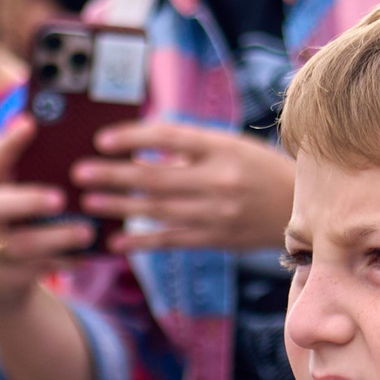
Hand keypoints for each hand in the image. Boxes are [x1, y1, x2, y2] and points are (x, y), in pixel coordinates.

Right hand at [0, 116, 96, 322]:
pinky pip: (35, 271)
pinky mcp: (0, 280)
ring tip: (87, 232)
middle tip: (59, 198)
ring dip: (54, 238)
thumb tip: (29, 118)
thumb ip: (14, 161)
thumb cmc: (9, 220)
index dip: (6, 144)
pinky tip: (85, 256)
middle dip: (25, 200)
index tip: (30, 124)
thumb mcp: (4, 191)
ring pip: (18, 245)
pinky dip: (62, 262)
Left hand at [77, 119, 295, 253]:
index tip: (102, 140)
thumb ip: (188, 147)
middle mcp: (219, 181)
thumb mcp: (230, 145)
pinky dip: (141, 241)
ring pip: (158, 210)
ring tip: (89, 202)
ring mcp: (217, 213)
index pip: (169, 139)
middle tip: (80, 173)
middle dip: (115, 176)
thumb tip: (137, 151)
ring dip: (120, 207)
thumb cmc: (259, 169)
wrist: (299, 209)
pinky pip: (172, 240)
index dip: (132, 138)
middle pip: (156, 177)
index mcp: (222, 149)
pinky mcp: (216, 238)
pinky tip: (115, 241)